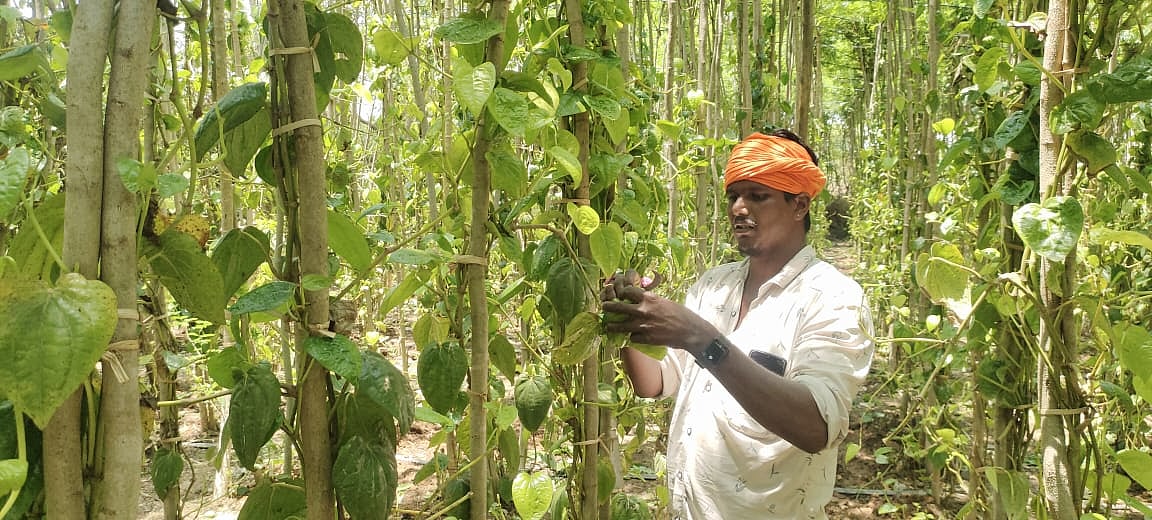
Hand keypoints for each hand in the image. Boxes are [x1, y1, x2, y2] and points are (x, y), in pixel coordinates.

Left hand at [600, 270, 716, 352]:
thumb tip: (641, 300)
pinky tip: (635, 336)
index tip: (619, 294)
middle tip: (604, 307)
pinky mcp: (646, 339)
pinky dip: (633, 337)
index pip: (628, 291)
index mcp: (650, 298)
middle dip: (608, 307)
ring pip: (621, 326)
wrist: (691, 331)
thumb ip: (651, 301)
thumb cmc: (681, 315)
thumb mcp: (665, 302)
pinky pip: (633, 337)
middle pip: (618, 307)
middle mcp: (644, 311)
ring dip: (613, 326)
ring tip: (608, 326)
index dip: (622, 292)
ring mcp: (644, 326)